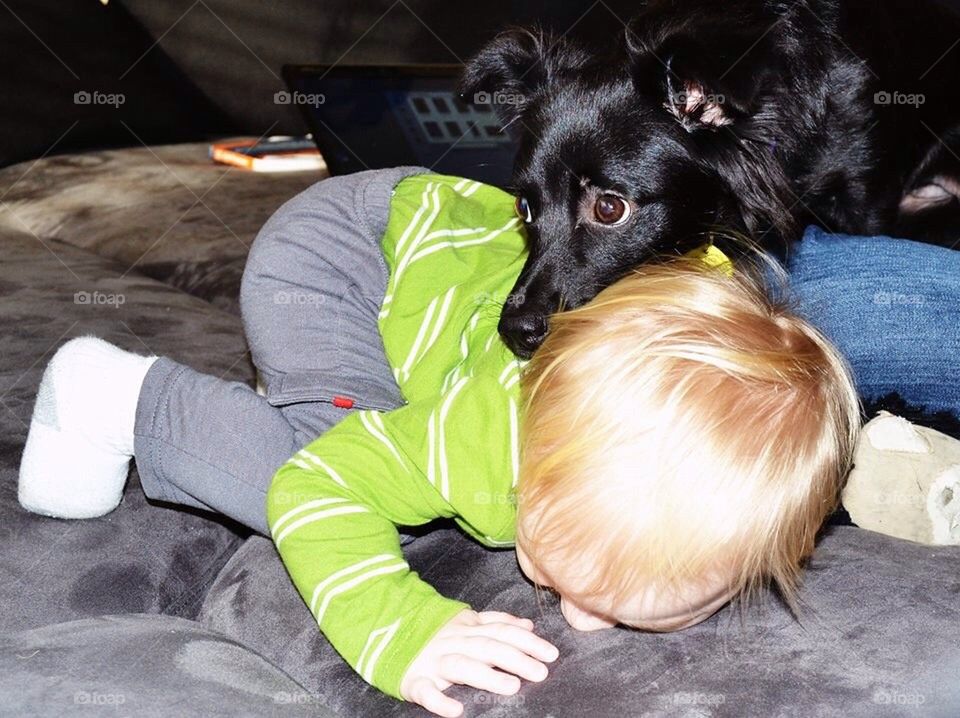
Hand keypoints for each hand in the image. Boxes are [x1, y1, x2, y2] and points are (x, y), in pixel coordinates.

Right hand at [400, 608, 558, 716]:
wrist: (385, 630)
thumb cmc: (434, 633)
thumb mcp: (466, 621)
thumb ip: (496, 622)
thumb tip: (529, 626)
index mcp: (466, 627)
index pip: (501, 631)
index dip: (527, 641)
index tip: (552, 653)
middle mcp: (452, 641)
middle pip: (487, 647)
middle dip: (516, 658)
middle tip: (541, 672)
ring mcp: (432, 661)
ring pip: (461, 666)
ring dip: (486, 676)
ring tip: (511, 687)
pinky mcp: (413, 680)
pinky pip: (425, 691)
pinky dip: (439, 701)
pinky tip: (456, 711)